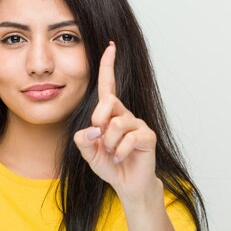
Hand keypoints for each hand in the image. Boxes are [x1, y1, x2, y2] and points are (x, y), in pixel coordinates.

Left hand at [73, 42, 162, 207]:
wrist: (127, 183)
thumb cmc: (109, 164)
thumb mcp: (88, 152)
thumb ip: (83, 140)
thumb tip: (92, 129)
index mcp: (110, 113)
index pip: (108, 86)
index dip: (108, 66)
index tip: (110, 46)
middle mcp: (125, 114)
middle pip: (108, 103)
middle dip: (99, 120)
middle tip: (100, 138)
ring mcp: (138, 124)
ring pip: (116, 125)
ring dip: (109, 143)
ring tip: (113, 153)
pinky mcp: (147, 136)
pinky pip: (129, 139)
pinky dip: (120, 152)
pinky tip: (121, 158)